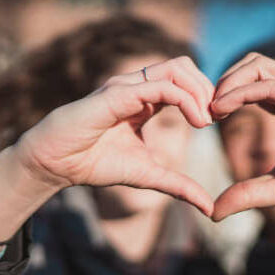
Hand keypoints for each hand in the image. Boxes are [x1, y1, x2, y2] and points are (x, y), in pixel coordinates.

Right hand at [13, 56, 214, 214]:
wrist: (55, 164)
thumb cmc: (95, 163)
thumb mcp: (148, 176)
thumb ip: (179, 186)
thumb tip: (209, 209)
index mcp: (145, 99)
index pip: (184, 80)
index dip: (206, 96)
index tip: (219, 121)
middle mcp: (137, 86)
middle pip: (184, 65)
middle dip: (207, 88)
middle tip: (218, 117)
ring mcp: (126, 86)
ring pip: (176, 68)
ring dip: (199, 90)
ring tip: (207, 119)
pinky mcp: (117, 94)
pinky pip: (160, 86)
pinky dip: (185, 100)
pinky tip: (196, 122)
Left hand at [210, 53, 274, 220]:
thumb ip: (248, 193)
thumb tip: (213, 211)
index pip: (247, 85)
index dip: (221, 96)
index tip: (201, 121)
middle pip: (250, 65)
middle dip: (220, 82)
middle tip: (202, 112)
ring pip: (260, 65)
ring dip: (228, 81)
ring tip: (211, 109)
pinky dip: (245, 90)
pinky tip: (225, 108)